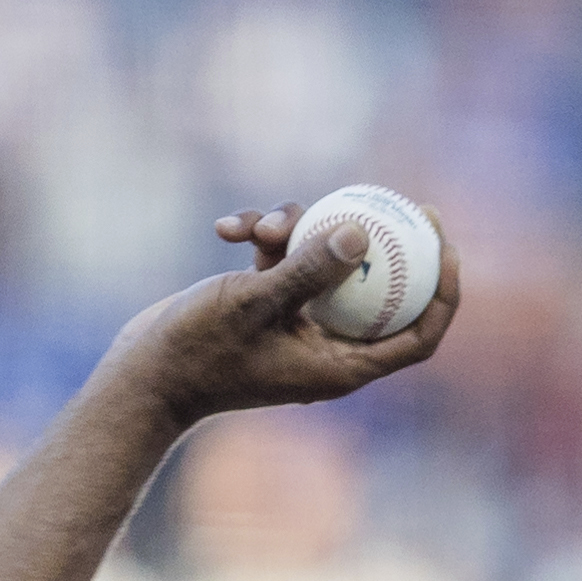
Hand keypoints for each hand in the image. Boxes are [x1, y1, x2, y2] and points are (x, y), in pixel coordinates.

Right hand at [110, 202, 461, 429]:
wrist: (140, 379)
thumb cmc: (196, 354)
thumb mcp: (253, 305)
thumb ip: (307, 271)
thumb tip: (360, 234)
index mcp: (338, 366)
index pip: (417, 334)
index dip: (442, 290)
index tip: (441, 244)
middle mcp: (323, 348)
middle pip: (381, 292)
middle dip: (389, 245)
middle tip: (405, 202)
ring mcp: (294, 326)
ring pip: (324, 266)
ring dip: (299, 233)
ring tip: (262, 227)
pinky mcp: (266, 307)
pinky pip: (283, 263)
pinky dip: (261, 242)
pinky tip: (228, 227)